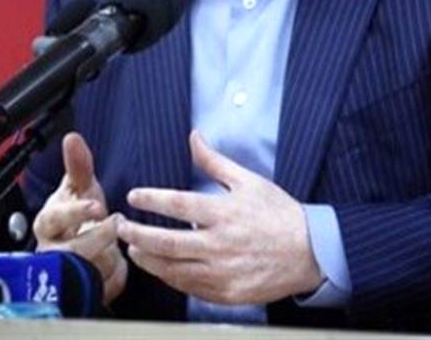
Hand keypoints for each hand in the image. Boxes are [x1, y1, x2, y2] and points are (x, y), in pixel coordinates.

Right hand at [32, 132, 127, 304]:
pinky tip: (114, 265)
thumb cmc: (79, 217)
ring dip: (110, 256)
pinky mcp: (81, 293)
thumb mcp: (81, 189)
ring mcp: (64, 275)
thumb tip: (72, 137)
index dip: (75, 212)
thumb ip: (78, 165)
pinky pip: (106, 287)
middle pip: (73, 250)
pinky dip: (116, 275)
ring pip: (92, 269)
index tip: (97, 206)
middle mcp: (50, 251)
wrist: (82, 250)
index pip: (53, 218)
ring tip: (113, 245)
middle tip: (115, 223)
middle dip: (99, 237)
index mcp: (47, 223)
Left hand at [118, 130, 322, 304]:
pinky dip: (172, 278)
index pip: (178, 205)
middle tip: (120, 227)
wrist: (311, 252)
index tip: (134, 196)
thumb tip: (194, 137)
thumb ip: (215, 162)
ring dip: (149, 261)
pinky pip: (191, 288)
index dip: (152, 200)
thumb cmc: (279, 213)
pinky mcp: (228, 293)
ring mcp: (223, 272)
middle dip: (137, 236)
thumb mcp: (249, 181)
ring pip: (174, 270)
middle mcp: (220, 244)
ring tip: (134, 251)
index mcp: (224, 213)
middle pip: (167, 243)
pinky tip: (162, 269)